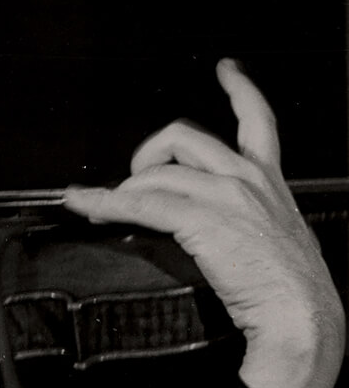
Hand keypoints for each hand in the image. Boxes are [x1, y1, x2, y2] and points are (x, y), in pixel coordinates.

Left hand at [64, 59, 344, 387]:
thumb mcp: (274, 237)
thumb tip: (204, 217)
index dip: (241, 89)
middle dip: (148, 155)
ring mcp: (224, 196)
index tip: (227, 70)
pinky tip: (86, 205)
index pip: (259, 120)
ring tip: (106, 207)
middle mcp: (246, 178)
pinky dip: (104, 203)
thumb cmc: (288, 287)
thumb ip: (243, 216)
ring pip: (155, 173)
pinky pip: (138, 203)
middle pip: (182, 137)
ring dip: (124, 190)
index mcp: (268, 181)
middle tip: (134, 181)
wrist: (302, 317)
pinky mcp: (200, 219)